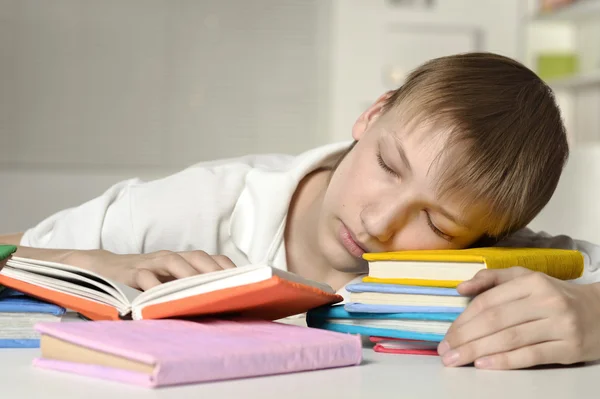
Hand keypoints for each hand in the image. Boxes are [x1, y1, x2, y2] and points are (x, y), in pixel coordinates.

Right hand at [79, 249, 236, 290]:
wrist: (103, 269)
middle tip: (228, 285)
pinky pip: (143, 276)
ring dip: (188, 274)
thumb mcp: (167, 281)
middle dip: (213, 269)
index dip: (227, 267)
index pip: (210, 258)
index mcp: (182, 260)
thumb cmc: (144, 279)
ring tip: (201, 288)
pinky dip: (152, 286)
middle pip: (196, 257)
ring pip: (172, 262)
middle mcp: (169, 258)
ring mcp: (150, 263)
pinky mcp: (130, 272)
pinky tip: (161, 298)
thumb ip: (188, 288)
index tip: (244, 280)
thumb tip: (218, 304)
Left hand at [438, 267, 599, 368]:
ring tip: (456, 360)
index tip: (446, 335)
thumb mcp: (525, 278)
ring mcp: (559, 325)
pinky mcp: (569, 349)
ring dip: (478, 352)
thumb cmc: (553, 295)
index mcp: (531, 282)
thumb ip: (491, 279)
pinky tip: (483, 365)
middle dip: (465, 338)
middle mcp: (546, 301)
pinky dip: (505, 361)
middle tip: (445, 352)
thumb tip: (460, 288)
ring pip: (510, 339)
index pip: (488, 302)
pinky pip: (531, 356)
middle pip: (495, 321)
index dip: (463, 320)